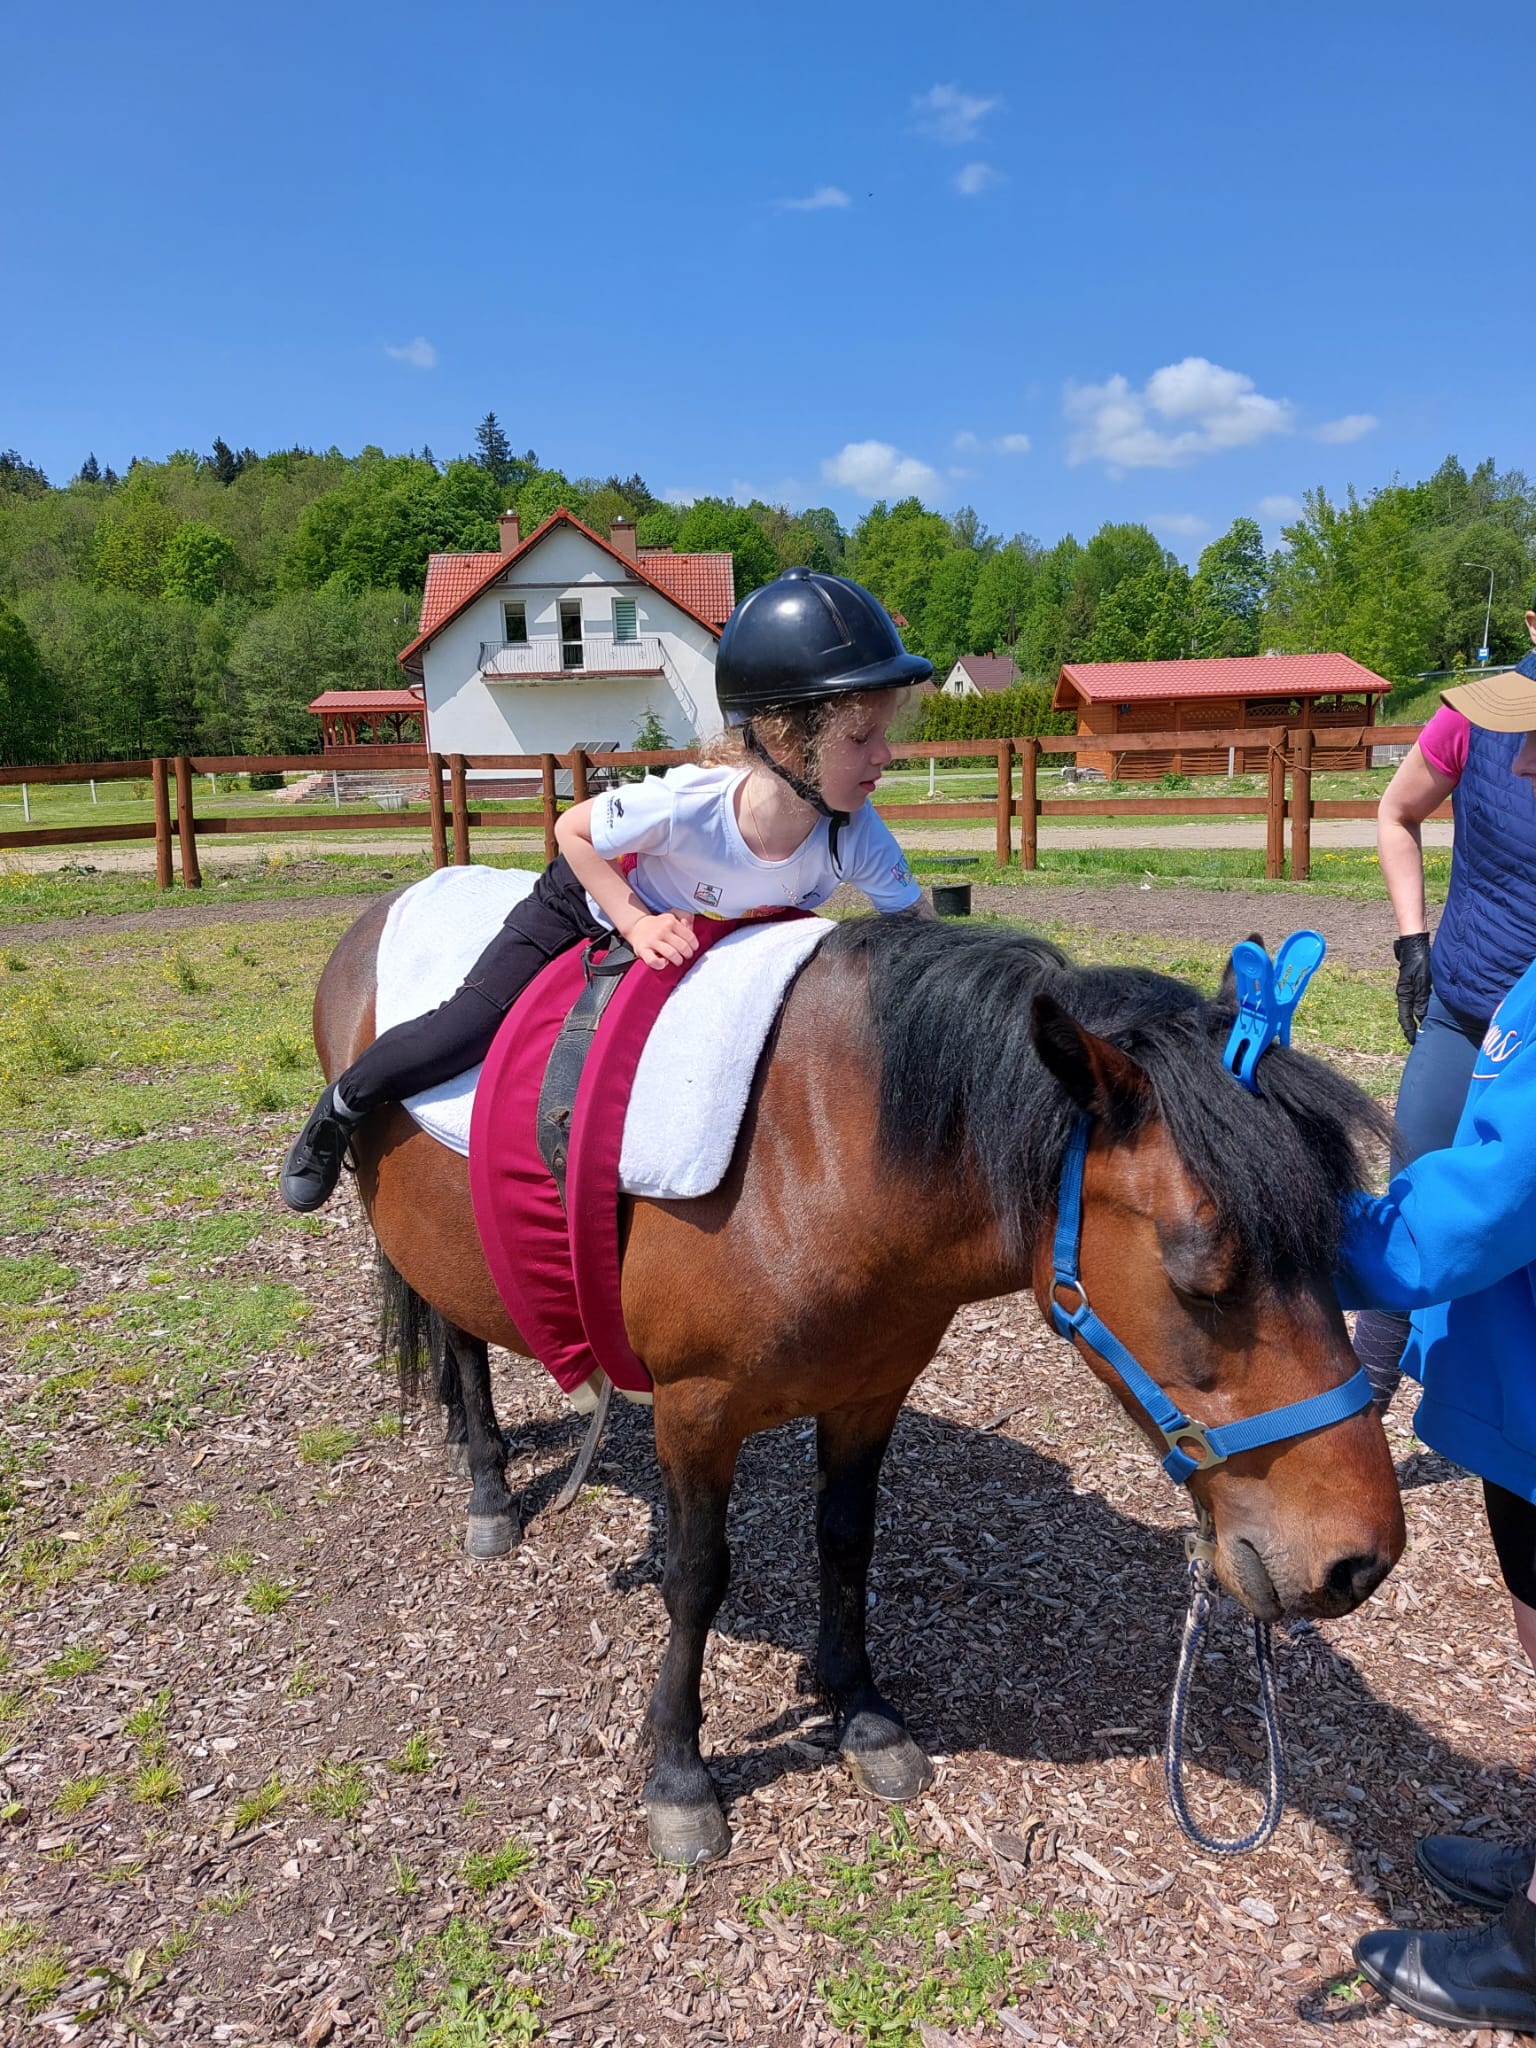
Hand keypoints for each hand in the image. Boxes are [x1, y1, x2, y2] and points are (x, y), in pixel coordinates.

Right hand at [627, 911, 698, 970]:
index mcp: (671, 922)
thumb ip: (686, 918)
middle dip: (687, 954)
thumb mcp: (674, 916)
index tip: (693, 948)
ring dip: (678, 960)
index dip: (694, 946)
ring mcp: (652, 940)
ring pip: (672, 955)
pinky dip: (661, 965)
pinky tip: (663, 962)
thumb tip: (691, 927)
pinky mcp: (643, 950)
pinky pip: (654, 961)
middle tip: (686, 956)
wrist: (637, 926)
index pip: (690, 937)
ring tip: (677, 960)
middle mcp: (662, 930)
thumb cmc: (659, 925)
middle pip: (683, 947)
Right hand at [1392, 931, 1431, 1045]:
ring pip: (1414, 1008)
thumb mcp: (1423, 980)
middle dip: (1413, 1028)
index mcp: (1404, 994)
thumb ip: (1422, 998)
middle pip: (1408, 1015)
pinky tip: (1431, 1012)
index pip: (1405, 1018)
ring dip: (1420, 1019)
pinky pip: (1419, 1001)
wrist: (1415, 945)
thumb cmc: (1419, 960)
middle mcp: (1405, 994)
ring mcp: (1410, 989)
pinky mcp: (1416, 984)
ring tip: (1428, 1029)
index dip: (1410, 1031)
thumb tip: (1422, 1017)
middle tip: (1420, 1040)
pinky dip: (1424, 1009)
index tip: (1414, 1042)